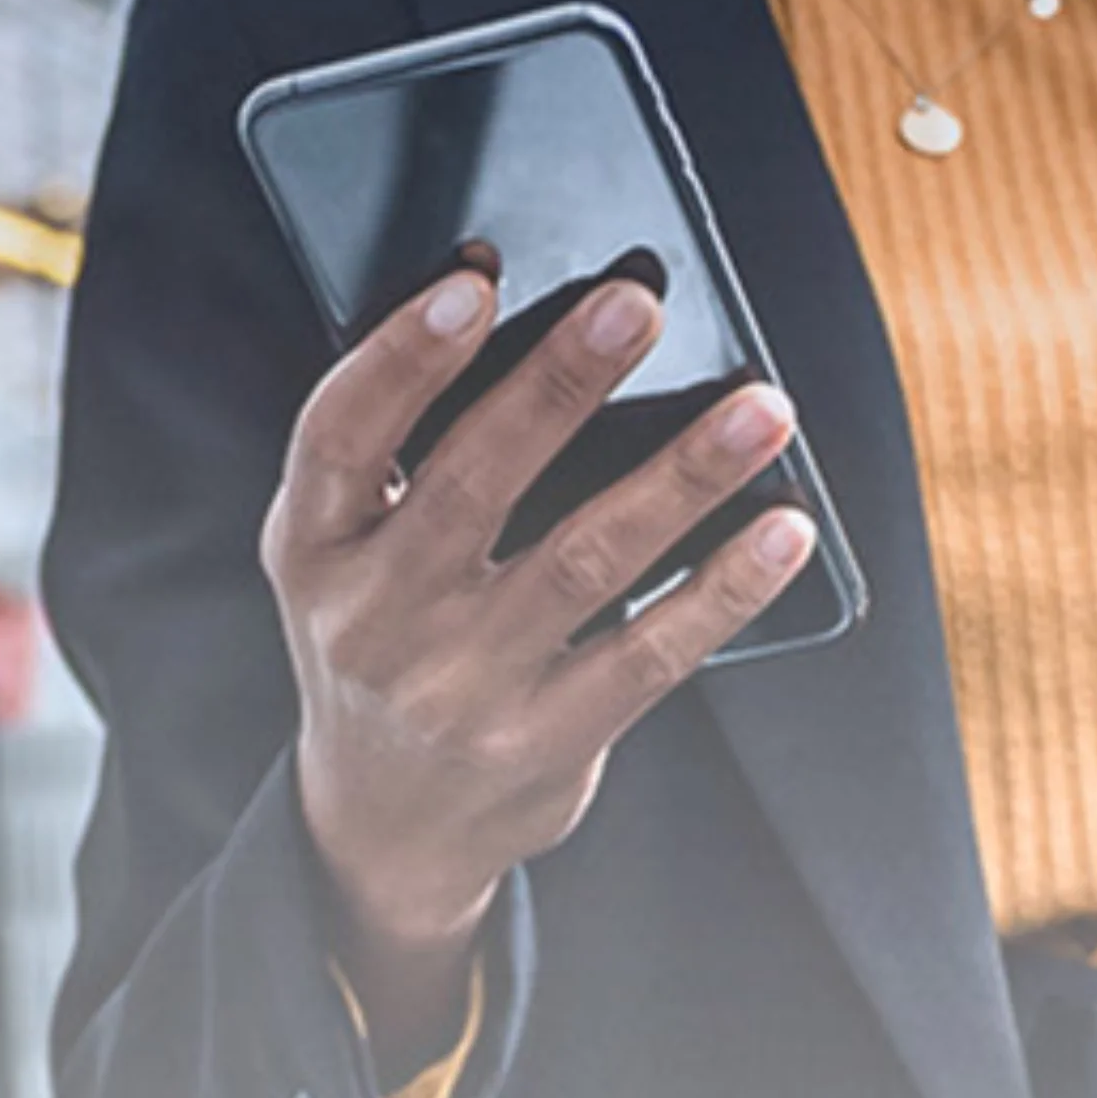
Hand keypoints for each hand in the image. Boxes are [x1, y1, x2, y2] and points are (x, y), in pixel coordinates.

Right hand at [262, 263, 812, 1070]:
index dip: (402, 355)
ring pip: (584, 561)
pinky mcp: (543, 743)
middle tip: (639, 304)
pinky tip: (781, 530)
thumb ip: (397, 432)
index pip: (341, 435)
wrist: (384, 825)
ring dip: (682, 475)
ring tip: (761, 408)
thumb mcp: (345, 543)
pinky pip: (649, 656)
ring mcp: (460, 688)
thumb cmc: (380, 631)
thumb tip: (487, 272)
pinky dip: (722, 588)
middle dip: (562, 383)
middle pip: (475, 482)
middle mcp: (375, 618)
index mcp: (314, 547)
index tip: (476, 281)